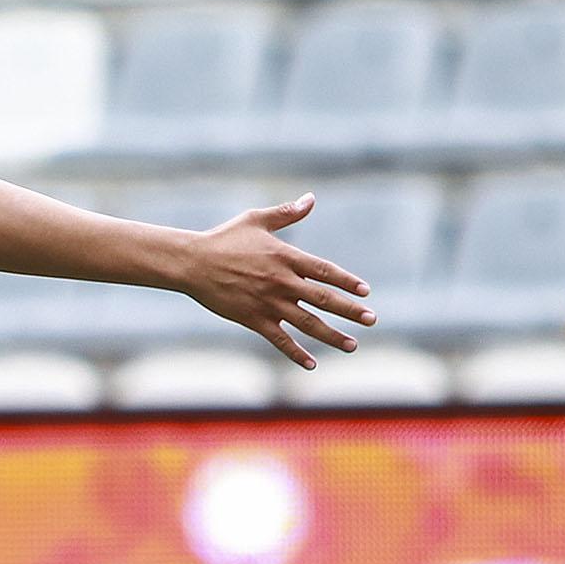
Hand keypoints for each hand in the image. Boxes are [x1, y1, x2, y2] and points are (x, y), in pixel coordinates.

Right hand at [174, 193, 372, 368]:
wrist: (193, 263)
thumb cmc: (224, 239)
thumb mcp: (257, 220)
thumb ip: (287, 213)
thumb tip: (311, 199)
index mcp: (286, 257)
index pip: (325, 271)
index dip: (347, 282)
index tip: (365, 292)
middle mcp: (282, 282)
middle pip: (324, 299)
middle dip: (350, 311)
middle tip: (371, 320)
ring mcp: (268, 303)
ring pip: (308, 323)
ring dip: (332, 335)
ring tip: (352, 345)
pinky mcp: (253, 319)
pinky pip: (280, 340)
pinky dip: (296, 353)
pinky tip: (312, 364)